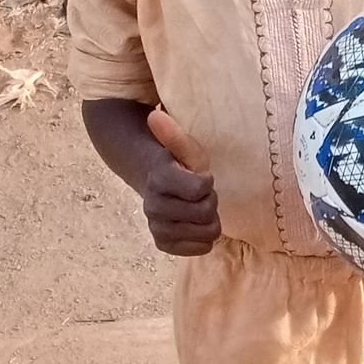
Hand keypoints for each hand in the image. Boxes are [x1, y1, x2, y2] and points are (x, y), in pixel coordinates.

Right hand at [143, 108, 221, 256]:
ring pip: (207, 234)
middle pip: (206, 214)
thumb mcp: (182, 148)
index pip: (201, 189)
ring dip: (208, 221)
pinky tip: (194, 225)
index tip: (199, 177)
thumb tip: (155, 114)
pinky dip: (203, 239)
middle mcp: (153, 206)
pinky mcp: (162, 243)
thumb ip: (173, 134)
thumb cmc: (177, 165)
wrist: (156, 185)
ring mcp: (156, 227)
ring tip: (197, 208)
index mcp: (159, 179)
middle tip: (199, 195)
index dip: (207, 182)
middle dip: (210, 202)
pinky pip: (199, 249)